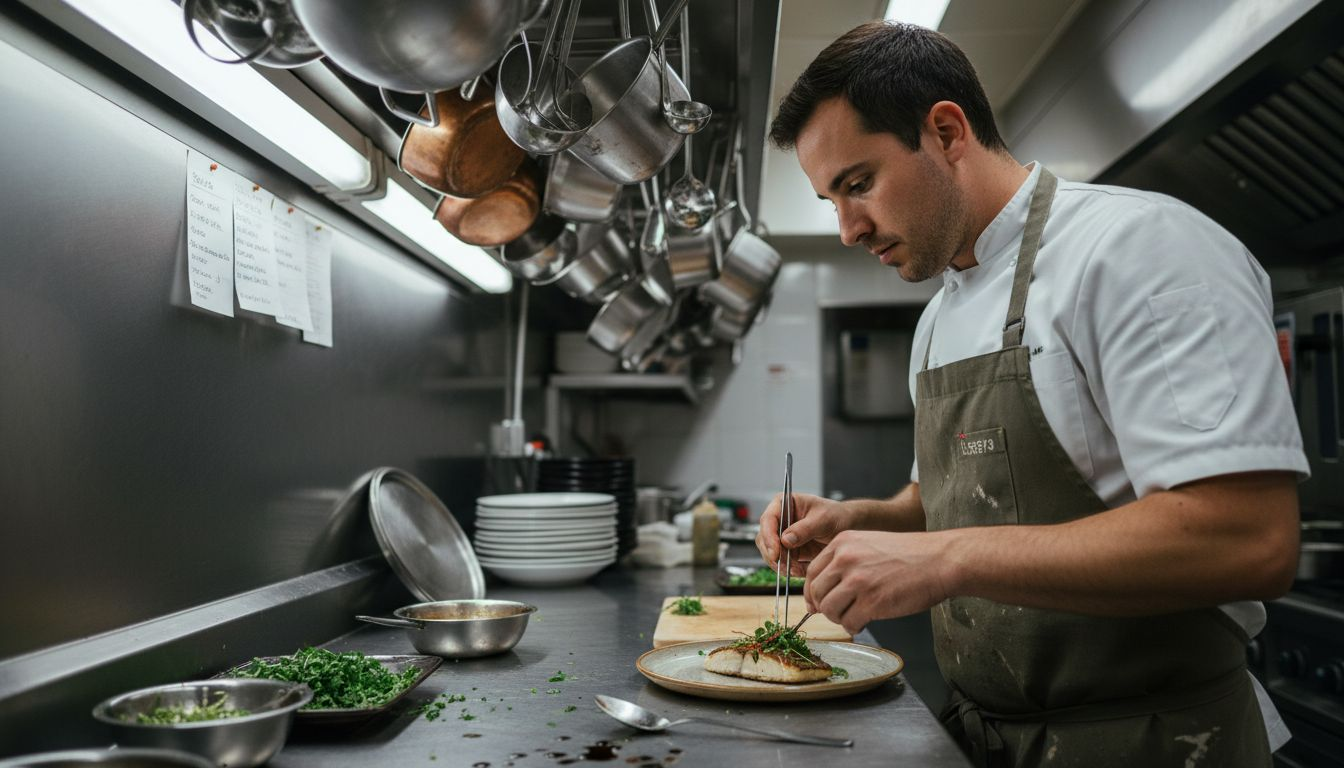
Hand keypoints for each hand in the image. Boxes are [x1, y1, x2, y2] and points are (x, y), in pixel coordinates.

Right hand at [755, 492, 853, 575]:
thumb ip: (805, 528)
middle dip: (773, 554)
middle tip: (786, 565)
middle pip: (764, 538)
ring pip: (770, 553)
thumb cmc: (837, 515)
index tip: (775, 552)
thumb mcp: (824, 519)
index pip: (768, 519)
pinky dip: (788, 569)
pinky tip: (800, 570)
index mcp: (784, 503)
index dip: (769, 537)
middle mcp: (779, 520)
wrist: (848, 527)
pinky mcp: (788, 550)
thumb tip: (786, 540)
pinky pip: (781, 562)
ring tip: (797, 569)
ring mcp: (782, 536)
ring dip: (780, 564)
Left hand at [803, 530, 953, 634]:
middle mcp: (846, 559)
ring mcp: (858, 581)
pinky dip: (854, 626)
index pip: (812, 572)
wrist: (939, 560)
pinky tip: (865, 621)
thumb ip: (844, 562)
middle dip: (824, 607)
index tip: (816, 603)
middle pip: (817, 592)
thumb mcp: (869, 544)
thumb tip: (822, 592)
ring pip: (829, 609)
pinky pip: (849, 622)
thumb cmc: (909, 555)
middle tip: (839, 612)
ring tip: (854, 616)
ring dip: (839, 618)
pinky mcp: (872, 602)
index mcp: (842, 543)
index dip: (812, 592)